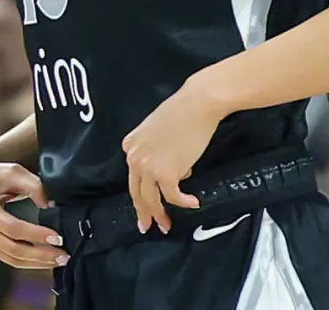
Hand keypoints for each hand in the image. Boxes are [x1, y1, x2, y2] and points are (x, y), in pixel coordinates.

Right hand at [0, 159, 66, 269]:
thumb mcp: (13, 171)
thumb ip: (33, 186)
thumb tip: (49, 204)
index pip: (13, 228)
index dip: (36, 234)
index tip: (57, 238)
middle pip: (13, 248)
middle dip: (41, 255)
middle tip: (64, 256)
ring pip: (11, 258)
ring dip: (37, 262)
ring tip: (59, 260)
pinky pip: (8, 258)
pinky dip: (27, 261)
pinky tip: (44, 260)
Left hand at [121, 78, 224, 233]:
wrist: (198, 103)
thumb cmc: (185, 110)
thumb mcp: (159, 127)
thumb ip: (158, 148)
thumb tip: (178, 166)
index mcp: (130, 145)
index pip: (134, 175)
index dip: (143, 188)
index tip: (147, 200)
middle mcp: (134, 158)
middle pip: (136, 192)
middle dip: (142, 212)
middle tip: (146, 225)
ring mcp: (148, 167)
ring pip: (150, 199)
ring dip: (158, 215)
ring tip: (166, 225)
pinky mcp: (166, 174)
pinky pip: (173, 196)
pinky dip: (183, 202)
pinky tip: (193, 204)